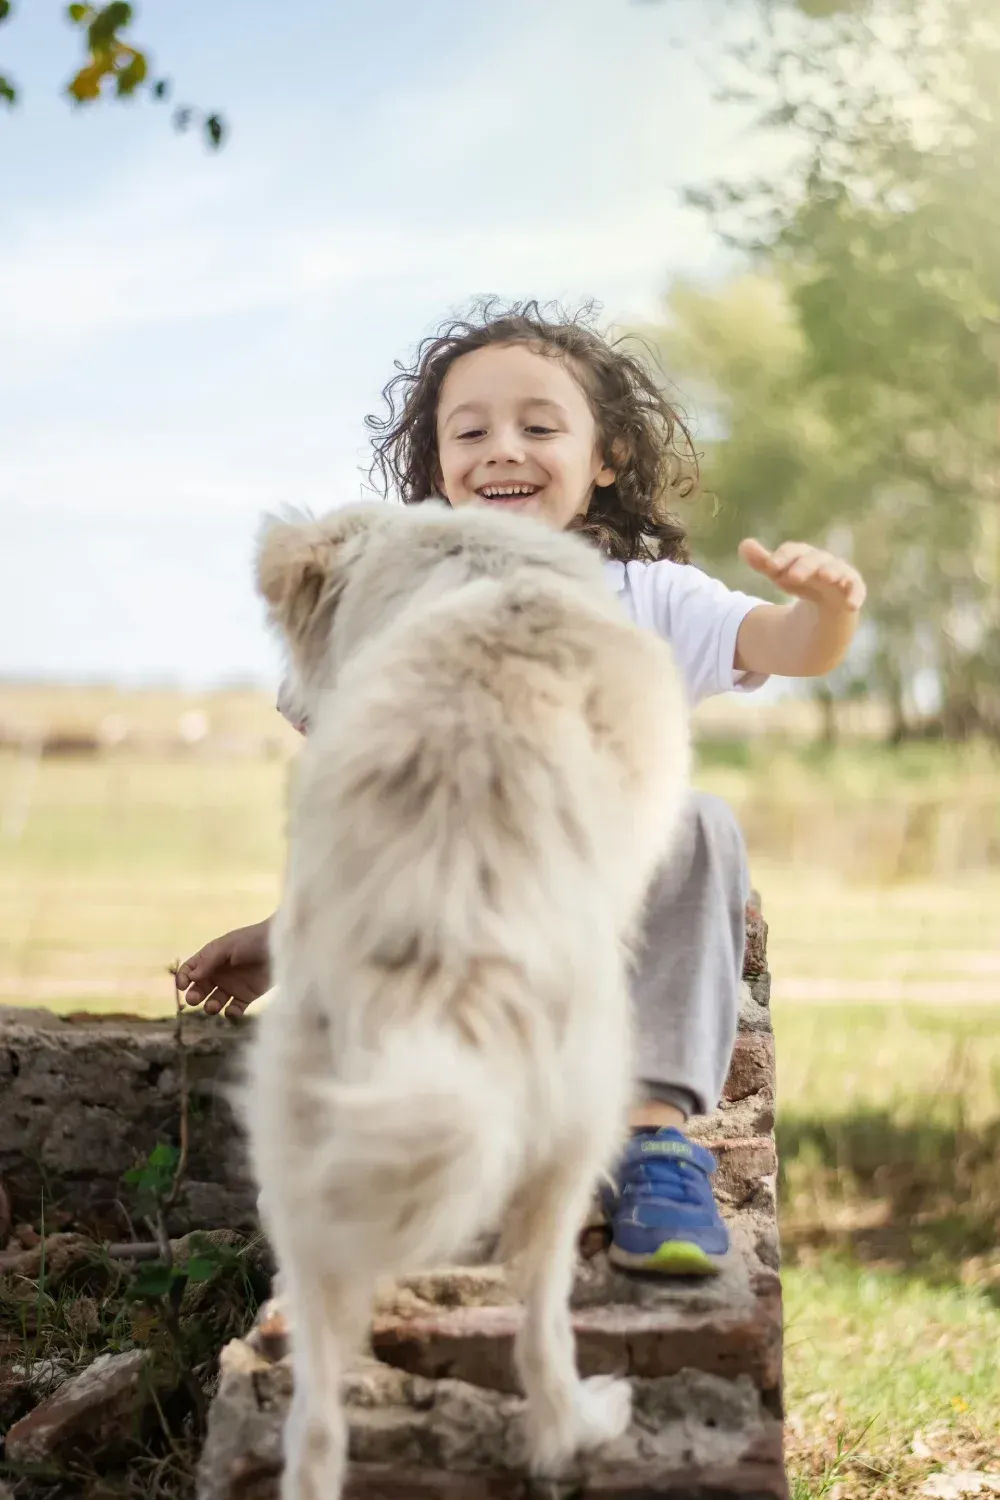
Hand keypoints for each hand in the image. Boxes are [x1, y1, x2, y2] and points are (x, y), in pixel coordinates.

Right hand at [176, 919, 272, 1018]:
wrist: (281, 946)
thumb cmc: (252, 940)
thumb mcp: (227, 946)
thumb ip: (209, 960)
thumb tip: (191, 977)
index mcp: (211, 958)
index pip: (190, 970)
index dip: (183, 978)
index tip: (183, 985)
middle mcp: (219, 974)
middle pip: (199, 989)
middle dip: (194, 995)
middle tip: (195, 999)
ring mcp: (233, 986)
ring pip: (214, 1002)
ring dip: (209, 1006)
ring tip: (212, 1006)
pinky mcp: (247, 997)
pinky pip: (234, 1010)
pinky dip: (230, 1013)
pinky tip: (231, 1010)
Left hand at [738, 539, 865, 613]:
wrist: (825, 601)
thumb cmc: (801, 581)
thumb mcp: (780, 573)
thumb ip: (763, 562)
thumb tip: (744, 544)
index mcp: (804, 554)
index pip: (793, 551)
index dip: (783, 557)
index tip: (770, 567)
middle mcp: (823, 560)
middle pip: (815, 559)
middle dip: (805, 566)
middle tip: (792, 576)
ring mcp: (840, 574)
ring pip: (838, 570)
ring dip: (832, 572)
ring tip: (825, 577)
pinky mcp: (853, 589)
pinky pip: (857, 590)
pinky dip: (855, 595)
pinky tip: (851, 605)